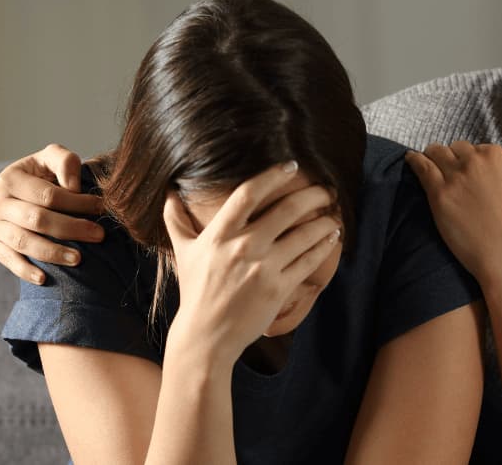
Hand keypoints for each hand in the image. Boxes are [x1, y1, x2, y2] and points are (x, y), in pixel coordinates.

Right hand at [0, 144, 105, 284]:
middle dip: (71, 228)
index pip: (47, 195)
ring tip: (79, 259)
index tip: (101, 208)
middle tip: (99, 235)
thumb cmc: (45, 174)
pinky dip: (25, 270)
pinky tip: (44, 279)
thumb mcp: (52, 159)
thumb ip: (65, 163)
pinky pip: (9, 260)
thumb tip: (73, 187)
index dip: (76, 202)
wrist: (22, 191)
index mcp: (10, 178)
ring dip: (52, 252)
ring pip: (24, 242)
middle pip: (37, 219)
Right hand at [163, 162, 342, 360]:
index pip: (248, 193)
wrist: (206, 336)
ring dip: (324, 221)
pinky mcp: (278, 288)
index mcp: (219, 234)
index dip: (272, 175)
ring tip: (334, 214)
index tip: (291, 166)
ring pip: (303, 235)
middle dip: (312, 195)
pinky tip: (332, 238)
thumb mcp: (183, 253)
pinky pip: (308, 261)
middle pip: (286, 209)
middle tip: (326, 190)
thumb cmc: (196, 291)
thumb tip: (168, 194)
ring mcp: (262, 268)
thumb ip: (176, 221)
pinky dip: (323, 247)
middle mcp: (242, 247)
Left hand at [404, 142, 501, 288]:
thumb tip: (493, 177)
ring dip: (431, 156)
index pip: (476, 148)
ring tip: (425, 160)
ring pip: (435, 152)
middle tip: (446, 168)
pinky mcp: (438, 193)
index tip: (464, 168)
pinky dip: (414, 160)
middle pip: (455, 149)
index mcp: (497, 157)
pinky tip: (409, 159)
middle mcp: (476, 160)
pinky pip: (421, 167)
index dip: (469, 159)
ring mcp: (456, 176)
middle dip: (451, 157)